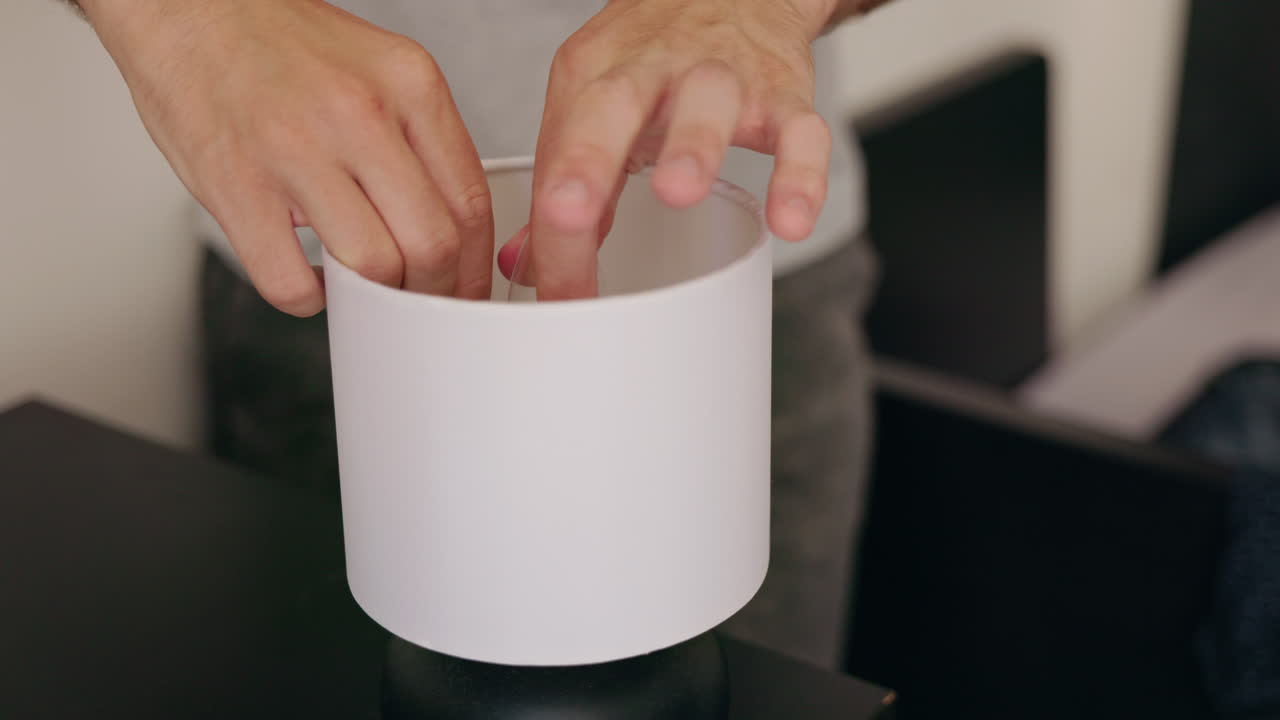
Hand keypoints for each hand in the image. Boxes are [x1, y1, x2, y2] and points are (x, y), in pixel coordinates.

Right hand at [82, 0, 492, 314]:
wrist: (185, 7)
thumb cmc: (279, 43)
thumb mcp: (380, 68)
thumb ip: (421, 140)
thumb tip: (449, 225)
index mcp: (408, 84)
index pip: (471, 202)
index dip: (476, 266)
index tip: (466, 290)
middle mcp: (359, 114)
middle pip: (433, 245)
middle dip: (435, 292)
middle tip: (421, 300)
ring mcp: (296, 151)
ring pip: (374, 268)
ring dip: (377, 298)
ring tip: (365, 288)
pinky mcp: (236, 187)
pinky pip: (290, 282)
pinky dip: (309, 299)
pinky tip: (311, 280)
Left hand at [500, 0, 836, 299]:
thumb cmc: (660, 56)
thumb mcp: (597, 103)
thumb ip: (564, 182)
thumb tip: (524, 264)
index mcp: (595, 72)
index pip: (561, 148)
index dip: (553, 227)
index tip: (554, 290)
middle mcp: (655, 66)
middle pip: (614, 104)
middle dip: (589, 161)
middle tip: (569, 216)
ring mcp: (723, 76)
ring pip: (710, 101)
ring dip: (692, 145)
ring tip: (678, 192)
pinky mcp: (785, 92)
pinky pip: (801, 131)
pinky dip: (801, 174)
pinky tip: (791, 221)